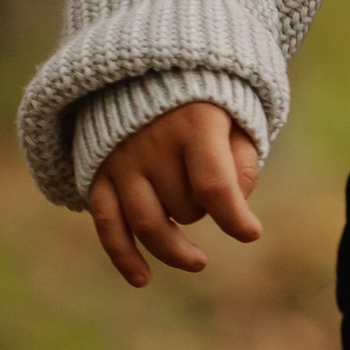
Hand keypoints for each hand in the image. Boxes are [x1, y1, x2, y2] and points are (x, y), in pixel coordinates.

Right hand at [87, 100, 264, 287]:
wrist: (144, 69)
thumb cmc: (203, 100)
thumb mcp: (234, 115)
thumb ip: (241, 159)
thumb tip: (235, 207)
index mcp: (193, 124)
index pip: (213, 186)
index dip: (234, 218)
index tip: (251, 234)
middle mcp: (151, 144)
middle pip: (183, 206)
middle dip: (203, 211)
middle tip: (212, 197)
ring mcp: (121, 161)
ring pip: (146, 224)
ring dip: (173, 250)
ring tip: (198, 261)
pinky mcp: (98, 173)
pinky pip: (107, 224)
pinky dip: (124, 255)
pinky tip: (142, 279)